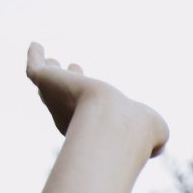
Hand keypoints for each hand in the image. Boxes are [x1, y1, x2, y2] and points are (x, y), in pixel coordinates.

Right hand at [25, 42, 167, 157]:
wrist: (114, 122)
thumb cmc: (135, 132)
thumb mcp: (153, 135)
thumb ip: (155, 140)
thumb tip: (157, 147)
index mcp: (92, 129)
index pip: (88, 114)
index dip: (92, 101)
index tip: (97, 90)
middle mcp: (70, 115)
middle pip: (66, 98)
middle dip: (72, 84)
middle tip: (74, 68)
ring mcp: (56, 98)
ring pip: (50, 83)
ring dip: (51, 72)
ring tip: (52, 61)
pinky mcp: (46, 81)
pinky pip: (34, 67)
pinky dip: (34, 56)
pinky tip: (35, 45)